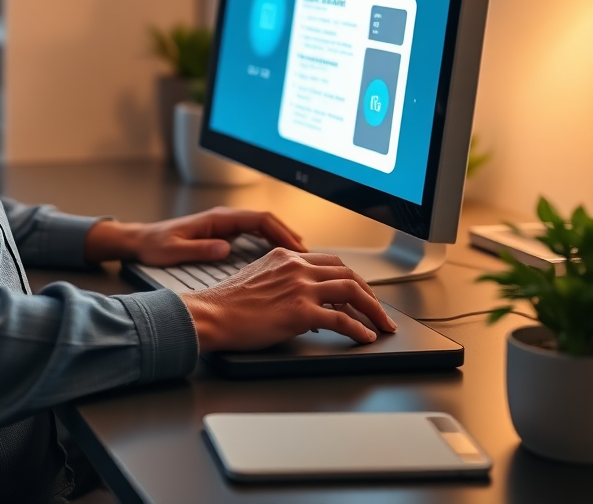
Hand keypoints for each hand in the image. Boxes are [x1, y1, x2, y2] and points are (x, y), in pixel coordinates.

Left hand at [82, 206, 306, 264]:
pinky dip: (270, 243)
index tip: (297, 249)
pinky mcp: (222, 233)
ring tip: (301, 258)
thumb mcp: (175, 251)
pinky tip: (279, 259)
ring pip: (262, 227)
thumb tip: (225, 249)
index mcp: (217, 218)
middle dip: (288, 235)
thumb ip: (200, 249)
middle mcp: (223, 218)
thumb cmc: (155, 245)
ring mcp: (224, 225)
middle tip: (309, 256)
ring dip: (281, 239)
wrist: (140, 241)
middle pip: (266, 221)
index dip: (281, 232)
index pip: (259, 219)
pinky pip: (253, 234)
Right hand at [181, 248, 396, 350]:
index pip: (329, 262)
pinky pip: (342, 319)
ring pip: (352, 291)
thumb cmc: (227, 303)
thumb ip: (283, 282)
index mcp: (284, 256)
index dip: (349, 278)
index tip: (359, 293)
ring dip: (373, 309)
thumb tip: (306, 302)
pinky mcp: (301, 311)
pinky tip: (364, 337)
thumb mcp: (258, 278)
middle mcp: (296, 266)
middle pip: (347, 273)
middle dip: (369, 292)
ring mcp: (300, 287)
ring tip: (381, 325)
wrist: (211, 314)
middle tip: (378, 310)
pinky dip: (359, 329)